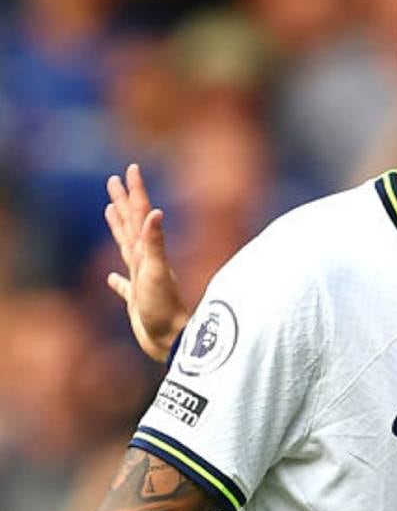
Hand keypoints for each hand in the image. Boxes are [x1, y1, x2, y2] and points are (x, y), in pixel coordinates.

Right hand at [105, 163, 190, 362]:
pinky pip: (123, 286)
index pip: (140, 215)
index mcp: (147, 253)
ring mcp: (141, 280)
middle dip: (123, 202)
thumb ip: (155, 244)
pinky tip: (111, 278)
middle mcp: (145, 261)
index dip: (134, 192)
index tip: (130, 170)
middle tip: (114, 180)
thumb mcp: (156, 273)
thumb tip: (155, 212)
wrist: (173, 341)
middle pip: (131, 225)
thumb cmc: (165, 309)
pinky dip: (116, 280)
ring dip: (119, 228)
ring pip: (126, 247)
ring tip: (110, 211)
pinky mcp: (137, 301)